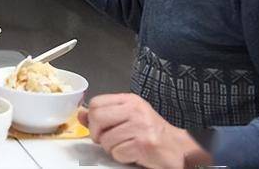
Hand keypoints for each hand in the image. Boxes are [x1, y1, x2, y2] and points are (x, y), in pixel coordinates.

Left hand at [77, 94, 210, 168]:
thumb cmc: (151, 132)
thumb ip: (105, 115)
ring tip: (126, 146)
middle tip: (108, 140)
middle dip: (98, 134)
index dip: (92, 119)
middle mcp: (135, 110)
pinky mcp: (144, 144)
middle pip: (97, 118)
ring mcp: (140, 126)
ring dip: (112, 149)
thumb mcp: (127, 117)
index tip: (100, 128)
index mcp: (129, 100)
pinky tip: (134, 153)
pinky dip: (122, 157)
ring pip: (106, 139)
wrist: (178, 148)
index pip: (96, 103)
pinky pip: (117, 152)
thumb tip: (81, 114)